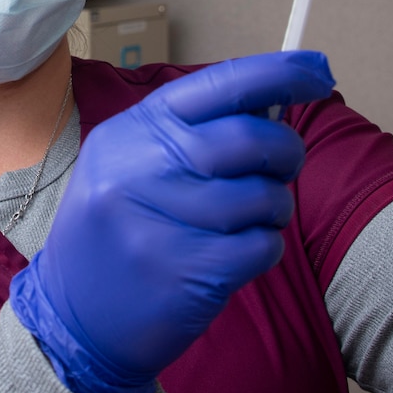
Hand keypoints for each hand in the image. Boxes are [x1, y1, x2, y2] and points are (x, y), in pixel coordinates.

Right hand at [9, 51, 334, 392]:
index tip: (319, 72)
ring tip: (251, 220)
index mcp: (132, 130)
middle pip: (249, 138)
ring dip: (275, 207)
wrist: (72, 320)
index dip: (279, 73)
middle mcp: (139, 168)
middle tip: (286, 165)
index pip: (219, 84)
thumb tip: (275, 100)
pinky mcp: (183, 272)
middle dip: (286, 150)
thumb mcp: (131, 163)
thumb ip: (193, 132)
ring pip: (262, 196)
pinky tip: (238, 255)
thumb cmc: (118, 231)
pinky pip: (260, 246)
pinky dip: (265, 248)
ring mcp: (158, 222)